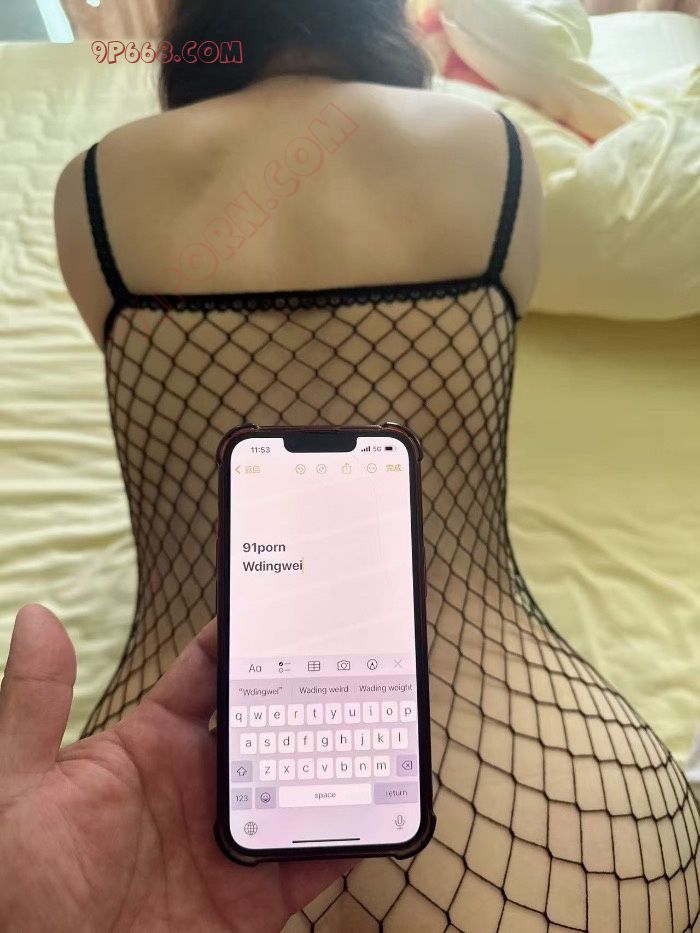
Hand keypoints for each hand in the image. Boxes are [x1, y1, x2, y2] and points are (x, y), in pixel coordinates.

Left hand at [0, 605, 351, 931]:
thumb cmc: (15, 887)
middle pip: (266, 725)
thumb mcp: (18, 786)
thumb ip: (37, 702)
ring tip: (379, 727)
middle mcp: (197, 786)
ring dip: (334, 762)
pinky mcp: (248, 901)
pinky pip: (307, 865)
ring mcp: (226, 842)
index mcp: (149, 746)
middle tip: (356, 660)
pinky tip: (377, 815)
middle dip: (307, 693)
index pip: (208, 676)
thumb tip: (41, 617)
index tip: (289, 605)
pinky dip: (346, 841)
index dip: (246, 639)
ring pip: (296, 788)